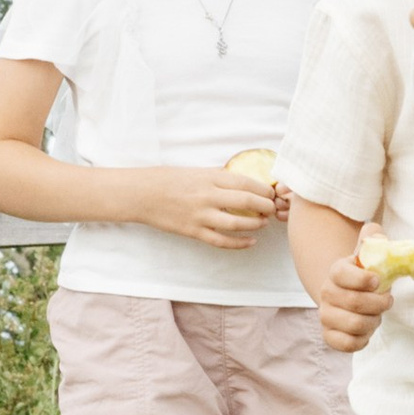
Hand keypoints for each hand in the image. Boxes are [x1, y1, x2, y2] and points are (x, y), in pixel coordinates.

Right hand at [135, 167, 282, 249]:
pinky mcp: (193, 231)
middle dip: (266, 206)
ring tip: (263, 223)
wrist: (140, 194)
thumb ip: (218, 176)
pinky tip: (251, 242)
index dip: (264, 190)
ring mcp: (200, 215)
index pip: (246, 182)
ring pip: (237, 224)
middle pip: (247, 202)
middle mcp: (207, 196)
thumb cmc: (167, 179)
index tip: (271, 193)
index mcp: (209, 178)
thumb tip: (241, 180)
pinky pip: (221, 241)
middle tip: (273, 208)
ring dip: (256, 224)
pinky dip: (240, 243)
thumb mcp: (195, 171)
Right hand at [314, 248, 390, 353]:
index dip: (362, 279)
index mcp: (336, 271)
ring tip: (376, 315)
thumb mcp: (370, 255)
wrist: (349, 297)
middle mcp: (326, 292)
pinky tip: (367, 330)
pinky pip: (348, 344)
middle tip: (387, 300)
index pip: (341, 274)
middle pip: (354, 302)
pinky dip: (363, 339)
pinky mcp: (329, 335)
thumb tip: (374, 232)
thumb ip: (373, 239)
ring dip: (373, 321)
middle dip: (379, 304)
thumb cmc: (366, 275)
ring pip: (354, 324)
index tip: (378, 281)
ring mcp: (326, 315)